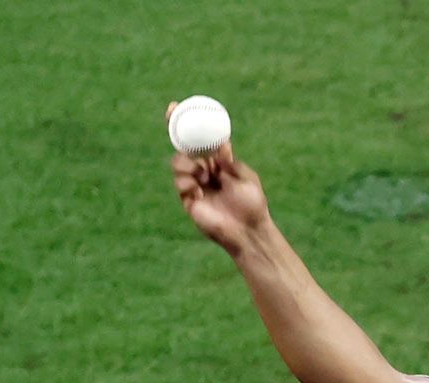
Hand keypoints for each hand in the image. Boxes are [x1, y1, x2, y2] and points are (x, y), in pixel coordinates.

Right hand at [168, 110, 268, 254]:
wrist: (249, 230)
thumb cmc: (252, 204)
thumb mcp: (246, 176)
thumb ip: (230, 161)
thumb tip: (219, 145)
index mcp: (218, 163)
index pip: (200, 140)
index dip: (188, 124)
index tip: (176, 106)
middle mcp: (204, 171)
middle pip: (183, 147)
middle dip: (176, 133)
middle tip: (177, 125)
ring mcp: (194, 185)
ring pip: (177, 162)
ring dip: (188, 165)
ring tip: (204, 176)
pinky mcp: (188, 200)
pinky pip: (180, 183)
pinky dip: (189, 184)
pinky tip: (200, 194)